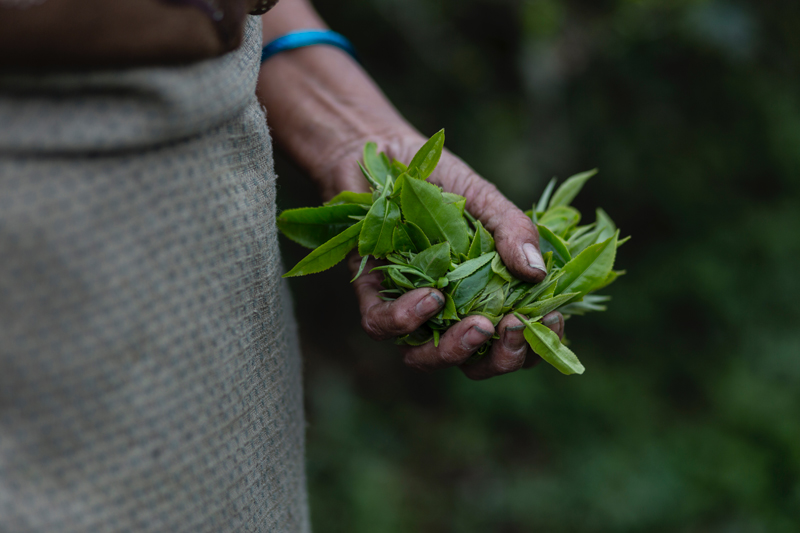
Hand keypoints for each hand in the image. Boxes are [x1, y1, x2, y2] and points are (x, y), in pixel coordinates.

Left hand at [346, 133, 565, 379]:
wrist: (382, 152)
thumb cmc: (439, 178)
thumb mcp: (484, 199)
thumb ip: (512, 231)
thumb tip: (537, 273)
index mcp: (484, 294)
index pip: (516, 339)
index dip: (536, 344)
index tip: (553, 320)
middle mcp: (447, 310)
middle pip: (477, 362)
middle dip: (501, 359)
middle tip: (511, 329)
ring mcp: (408, 307)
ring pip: (428, 357)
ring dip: (456, 351)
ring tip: (477, 325)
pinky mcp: (371, 295)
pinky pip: (384, 326)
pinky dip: (408, 319)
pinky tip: (430, 297)